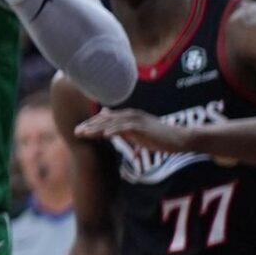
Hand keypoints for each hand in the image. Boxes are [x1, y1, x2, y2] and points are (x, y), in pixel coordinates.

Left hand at [75, 108, 192, 152]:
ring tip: (84, 134)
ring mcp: (136, 120)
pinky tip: (105, 135)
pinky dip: (115, 131)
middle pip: (104, 120)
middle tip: (75, 132)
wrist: (180, 139)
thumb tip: (109, 129)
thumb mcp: (137, 133)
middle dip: (89, 126)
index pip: (104, 120)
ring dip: (96, 128)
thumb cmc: (158, 137)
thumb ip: (123, 129)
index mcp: (127, 117)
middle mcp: (129, 115)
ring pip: (112, 123)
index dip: (90, 124)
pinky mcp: (143, 127)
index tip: (78, 131)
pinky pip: (126, 128)